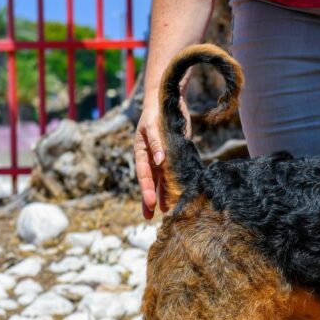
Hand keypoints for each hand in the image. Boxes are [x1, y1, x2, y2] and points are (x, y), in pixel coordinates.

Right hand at [134, 97, 188, 219]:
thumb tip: (160, 161)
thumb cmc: (156, 113)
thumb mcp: (154, 126)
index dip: (146, 190)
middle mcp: (151, 158)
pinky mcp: (175, 157)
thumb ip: (157, 144)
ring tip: (165, 213)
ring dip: (163, 196)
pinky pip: (174, 174)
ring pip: (162, 181)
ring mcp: (163, 159)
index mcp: (141, 152)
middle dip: (150, 199)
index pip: (144, 174)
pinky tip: (178, 196)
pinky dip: (175, 184)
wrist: (166, 102)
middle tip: (149, 217)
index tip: (151, 204)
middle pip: (150, 182)